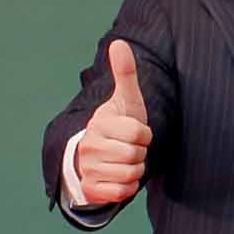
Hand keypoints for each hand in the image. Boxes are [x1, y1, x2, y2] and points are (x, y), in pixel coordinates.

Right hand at [72, 38, 152, 209]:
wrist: (93, 157)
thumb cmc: (116, 126)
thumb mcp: (124, 101)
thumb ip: (124, 73)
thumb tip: (118, 42)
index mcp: (99, 124)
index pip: (139, 133)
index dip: (144, 134)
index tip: (134, 132)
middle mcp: (89, 147)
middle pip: (136, 154)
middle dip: (140, 153)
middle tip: (128, 148)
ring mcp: (88, 169)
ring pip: (132, 173)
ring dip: (135, 169)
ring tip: (123, 161)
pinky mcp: (93, 190)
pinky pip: (124, 191)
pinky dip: (128, 186)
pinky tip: (118, 176)